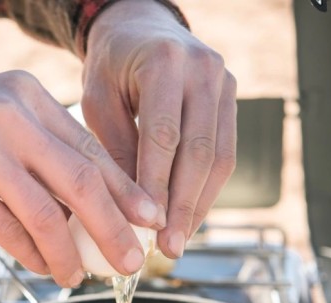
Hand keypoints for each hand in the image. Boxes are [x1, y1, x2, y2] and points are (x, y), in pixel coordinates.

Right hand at [0, 72, 162, 286]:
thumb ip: (37, 151)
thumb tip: (82, 207)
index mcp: (27, 96)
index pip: (90, 148)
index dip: (125, 189)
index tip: (148, 218)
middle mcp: (10, 116)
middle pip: (82, 180)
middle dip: (114, 226)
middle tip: (131, 260)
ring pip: (48, 212)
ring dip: (70, 252)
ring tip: (79, 275)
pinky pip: (8, 228)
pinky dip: (31, 253)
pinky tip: (42, 266)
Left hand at [82, 0, 236, 257]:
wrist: (140, 29)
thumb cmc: (112, 65)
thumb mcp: (99, 99)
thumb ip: (115, 147)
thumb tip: (128, 208)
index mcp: (165, 63)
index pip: (164, 135)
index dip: (158, 185)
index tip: (148, 226)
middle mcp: (204, 70)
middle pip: (200, 150)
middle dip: (184, 205)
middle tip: (168, 246)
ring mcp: (224, 83)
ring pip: (220, 157)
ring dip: (200, 205)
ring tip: (179, 241)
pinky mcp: (231, 99)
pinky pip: (225, 152)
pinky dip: (207, 189)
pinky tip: (189, 217)